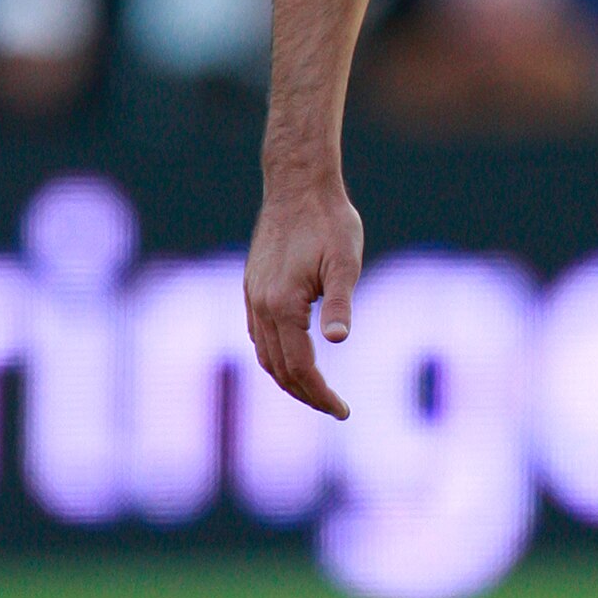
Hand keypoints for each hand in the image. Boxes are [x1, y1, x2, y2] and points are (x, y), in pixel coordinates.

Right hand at [244, 179, 363, 418]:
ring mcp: (252, 297)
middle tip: (335, 408)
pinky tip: (293, 358)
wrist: (297, 185)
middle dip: (306, 394)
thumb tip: (339, 340)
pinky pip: (258, 335)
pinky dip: (275, 356)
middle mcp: (261, 306)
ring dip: (288, 379)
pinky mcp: (252, 287)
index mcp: (283, 305)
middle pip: (278, 369)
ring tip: (316, 393)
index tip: (343, 411)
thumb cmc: (329, 221)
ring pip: (264, 355)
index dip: (321, 395)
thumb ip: (340, 302)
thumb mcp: (345, 262)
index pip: (300, 368)